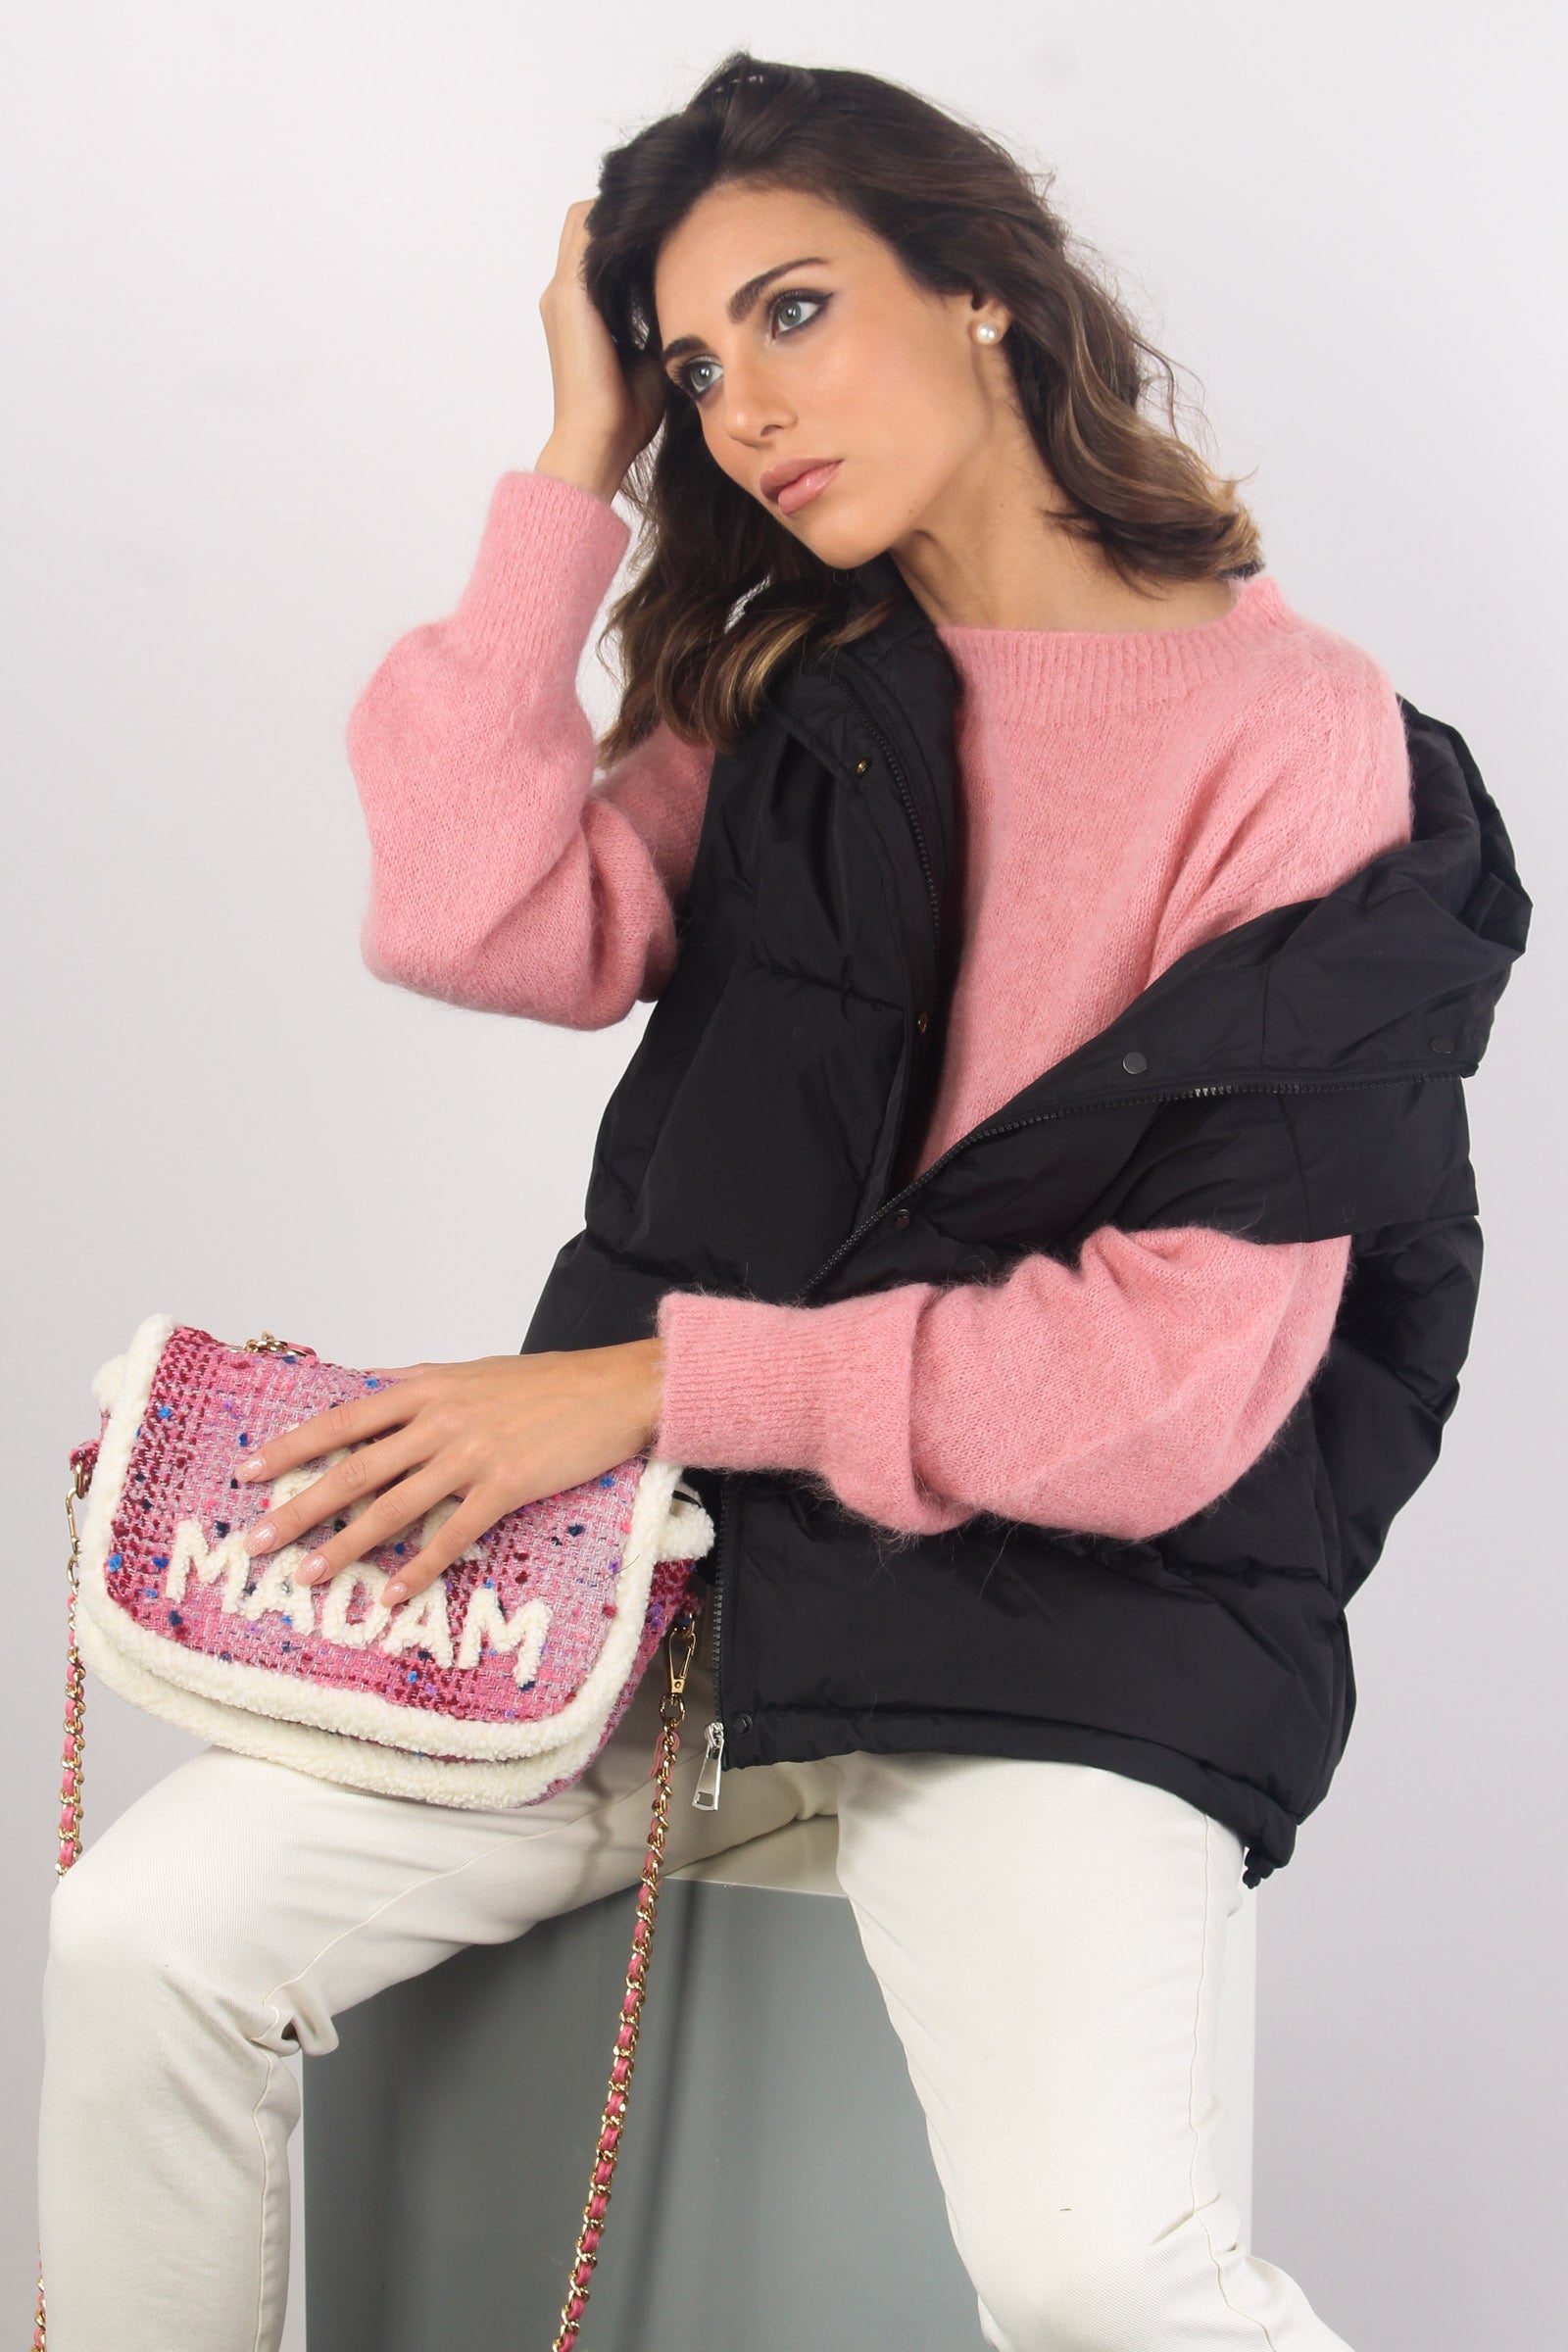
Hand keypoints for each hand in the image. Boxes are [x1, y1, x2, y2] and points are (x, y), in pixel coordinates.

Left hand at [231, 1339, 666, 1606]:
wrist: (614, 1389)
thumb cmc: (547, 1384)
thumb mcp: (471, 1372)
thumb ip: (420, 1386)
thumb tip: (372, 1390)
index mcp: (426, 1387)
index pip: (343, 1420)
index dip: (293, 1447)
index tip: (250, 1471)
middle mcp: (440, 1419)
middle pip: (355, 1469)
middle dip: (300, 1507)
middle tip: (258, 1539)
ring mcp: (471, 1454)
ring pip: (393, 1507)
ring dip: (346, 1545)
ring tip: (308, 1574)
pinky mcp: (505, 1486)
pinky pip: (452, 1534)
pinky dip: (418, 1567)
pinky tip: (391, 1593)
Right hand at [535, 196, 668, 501]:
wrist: (598, 442)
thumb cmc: (626, 416)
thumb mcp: (651, 357)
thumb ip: (659, 324)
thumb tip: (694, 306)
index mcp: (580, 309)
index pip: (598, 244)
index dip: (629, 229)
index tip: (672, 224)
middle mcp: (564, 295)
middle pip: (589, 220)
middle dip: (625, 212)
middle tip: (672, 210)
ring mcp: (563, 293)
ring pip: (586, 218)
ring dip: (621, 213)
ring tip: (665, 212)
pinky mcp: (570, 297)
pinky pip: (589, 235)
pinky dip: (617, 225)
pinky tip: (656, 227)